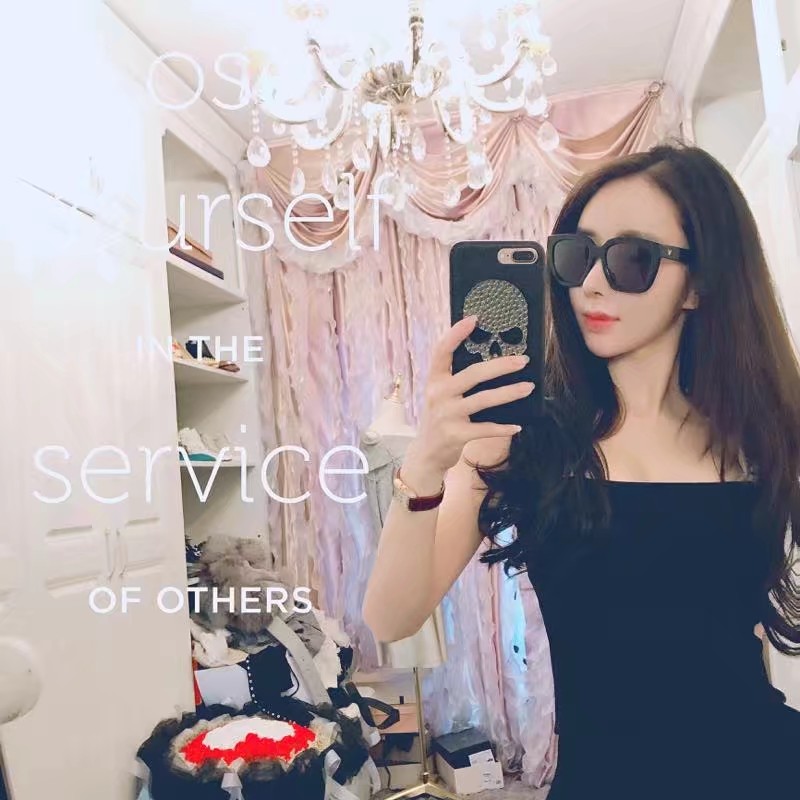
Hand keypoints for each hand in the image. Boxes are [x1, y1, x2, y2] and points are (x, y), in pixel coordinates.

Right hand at [407, 315, 534, 476]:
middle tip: (523, 360)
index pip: (441, 351)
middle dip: (500, 366)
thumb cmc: (440, 418)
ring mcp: (446, 415)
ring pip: (483, 400)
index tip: (475, 318)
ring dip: (509, 393)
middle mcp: (438, 394)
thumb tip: (490, 362)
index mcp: (434, 380)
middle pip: (472, 374)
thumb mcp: (440, 395)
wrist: (426, 453)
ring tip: (528, 387)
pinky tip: (518, 425)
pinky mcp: (456, 435)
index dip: (456, 333)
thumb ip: (455, 378)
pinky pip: (485, 429)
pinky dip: (503, 427)